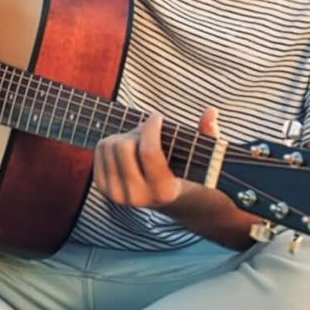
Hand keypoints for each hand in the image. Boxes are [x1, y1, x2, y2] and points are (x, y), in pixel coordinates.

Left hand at [94, 108, 219, 210]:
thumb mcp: (200, 154)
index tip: (158, 116)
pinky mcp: (103, 188)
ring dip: (125, 136)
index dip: (152, 127)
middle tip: (150, 130)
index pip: (148, 152)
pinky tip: (126, 148)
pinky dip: (111, 141)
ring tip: (140, 141)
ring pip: (109, 145)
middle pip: (124, 146)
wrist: (164, 196)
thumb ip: (208, 134)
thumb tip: (211, 112)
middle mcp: (137, 197)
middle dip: (138, 132)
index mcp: (163, 191)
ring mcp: (117, 195)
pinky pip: (99, 151)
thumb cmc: (183, 168)